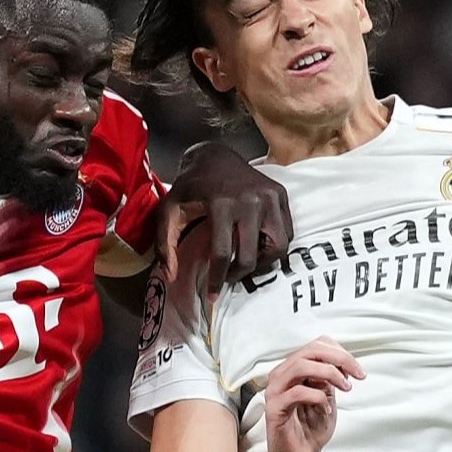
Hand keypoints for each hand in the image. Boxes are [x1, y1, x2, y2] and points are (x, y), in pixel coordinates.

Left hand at [159, 142, 292, 282]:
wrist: (215, 156)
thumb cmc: (190, 187)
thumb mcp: (168, 211)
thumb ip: (165, 244)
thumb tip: (170, 277)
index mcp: (221, 204)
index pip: (222, 254)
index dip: (217, 279)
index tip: (212, 295)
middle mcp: (250, 200)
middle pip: (251, 256)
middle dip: (238, 275)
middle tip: (227, 278)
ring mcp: (269, 197)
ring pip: (277, 248)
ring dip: (262, 262)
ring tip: (244, 262)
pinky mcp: (280, 194)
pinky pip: (286, 232)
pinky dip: (273, 246)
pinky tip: (255, 246)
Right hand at [259, 336, 362, 451]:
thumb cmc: (310, 428)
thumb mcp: (327, 398)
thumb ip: (329, 379)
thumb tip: (340, 364)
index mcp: (293, 369)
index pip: (316, 345)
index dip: (339, 352)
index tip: (357, 371)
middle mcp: (281, 375)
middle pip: (310, 350)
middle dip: (339, 359)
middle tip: (358, 375)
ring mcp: (275, 390)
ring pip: (301, 366)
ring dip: (329, 374)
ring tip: (345, 388)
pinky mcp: (274, 408)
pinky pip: (297, 393)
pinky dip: (318, 398)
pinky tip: (326, 409)